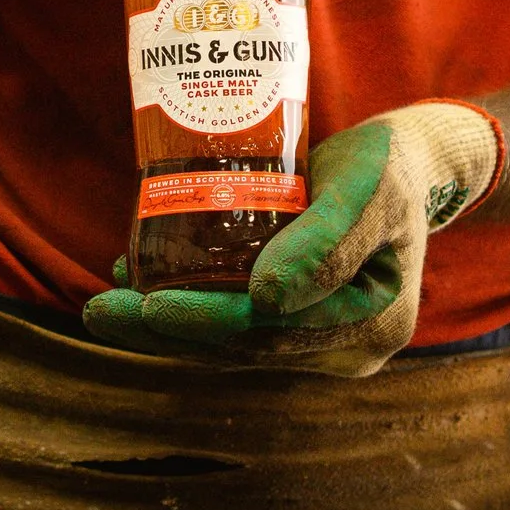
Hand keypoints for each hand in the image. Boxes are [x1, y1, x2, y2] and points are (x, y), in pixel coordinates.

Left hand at [84, 102, 503, 377]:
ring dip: (164, 325)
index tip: (150, 304)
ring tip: (104, 304)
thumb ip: (325, 242)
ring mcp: (321, 338)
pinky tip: (139, 280)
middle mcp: (346, 346)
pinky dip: (187, 304)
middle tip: (99, 311)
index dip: (207, 322)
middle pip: (243, 347)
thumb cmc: (391, 166)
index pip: (274, 334)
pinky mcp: (297, 316)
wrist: (409, 162)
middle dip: (166, 331)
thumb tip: (263, 299)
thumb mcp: (368, 189)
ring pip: (232, 340)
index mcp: (373, 326)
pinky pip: (235, 320)